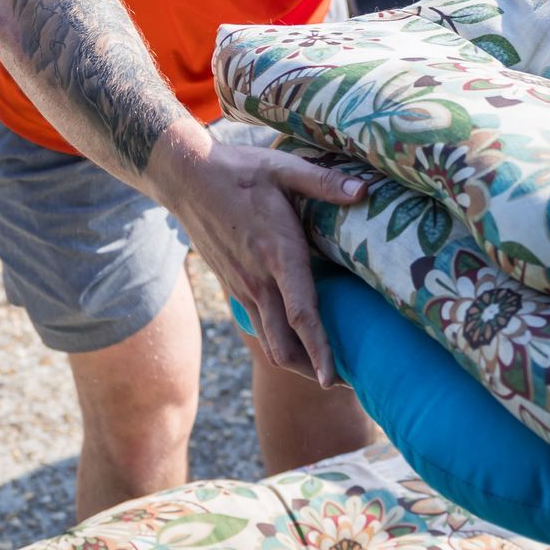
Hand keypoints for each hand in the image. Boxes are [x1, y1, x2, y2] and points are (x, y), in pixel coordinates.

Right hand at [146, 124, 365, 385]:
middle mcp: (259, 280)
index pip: (301, 314)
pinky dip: (280, 341)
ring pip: (270, 341)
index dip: (320, 350)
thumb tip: (364, 189)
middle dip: (312, 372)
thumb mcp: (282, 167)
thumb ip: (323, 182)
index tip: (334, 380)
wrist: (186, 179)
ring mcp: (244, 287)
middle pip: (284, 346)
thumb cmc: (238, 171)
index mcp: (277, 253)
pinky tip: (300, 337)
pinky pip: (260, 324)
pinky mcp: (235, 286)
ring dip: (297, 361)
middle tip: (347, 381)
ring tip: (328, 370)